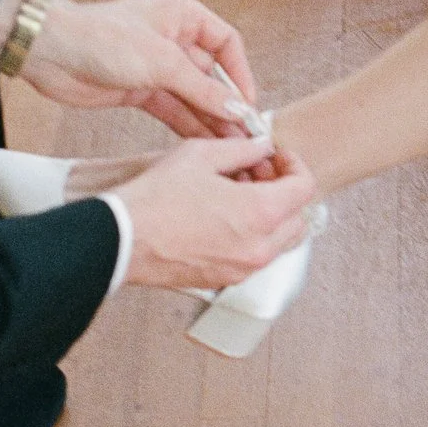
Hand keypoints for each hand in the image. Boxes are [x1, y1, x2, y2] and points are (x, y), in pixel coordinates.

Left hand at [18, 0, 261, 137]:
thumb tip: (237, 109)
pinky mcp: (139, 89)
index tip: (249, 104)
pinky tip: (204, 143)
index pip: (226, 44)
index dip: (240, 74)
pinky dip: (188, 124)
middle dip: (227, 103)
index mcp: (183, 16)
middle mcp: (173, 38)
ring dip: (210, 119)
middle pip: (212, 74)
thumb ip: (202, 89)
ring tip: (230, 146)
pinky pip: (173, 108)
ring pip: (193, 96)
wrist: (51, 53)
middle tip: (245, 134)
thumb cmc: (102, 38)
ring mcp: (156, 66)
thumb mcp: (161, 62)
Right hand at [111, 135, 321, 290]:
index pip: (305, 188)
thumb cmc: (156, 200)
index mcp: (261, 213)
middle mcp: (260, 247)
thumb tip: (261, 147)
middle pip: (299, 218)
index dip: (295, 165)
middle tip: (258, 172)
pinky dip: (252, 235)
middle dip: (285, 192)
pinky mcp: (225, 280)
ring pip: (279, 241)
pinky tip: (223, 216)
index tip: (277, 157)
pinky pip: (255, 256)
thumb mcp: (201, 155)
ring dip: (271, 215)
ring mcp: (243, 269)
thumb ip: (242, 149)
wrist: (122, 240)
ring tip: (237, 193)